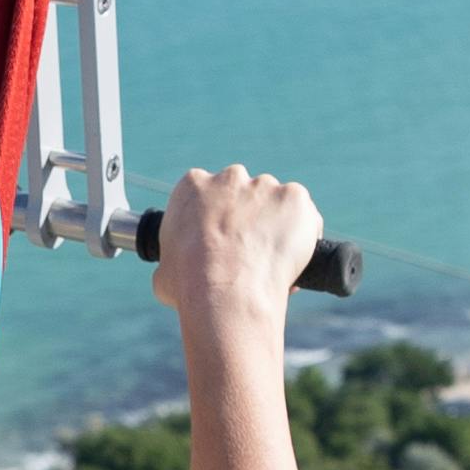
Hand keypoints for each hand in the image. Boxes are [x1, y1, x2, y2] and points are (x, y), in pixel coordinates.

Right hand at [150, 165, 325, 355]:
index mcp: (193, 185)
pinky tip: (294, 261)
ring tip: (273, 262)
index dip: (218, 217)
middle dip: (249, 217)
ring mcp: (265, 185)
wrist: (226, 292)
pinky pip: (306, 217)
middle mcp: (230, 177)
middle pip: (245, 193)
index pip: (208, 191)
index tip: (223, 238)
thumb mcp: (163, 272)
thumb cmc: (190, 286)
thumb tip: (171, 275)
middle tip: (249, 251)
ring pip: (277, 204)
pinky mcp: (295, 198)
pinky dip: (305, 236)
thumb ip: (171, 262)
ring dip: (277, 226)